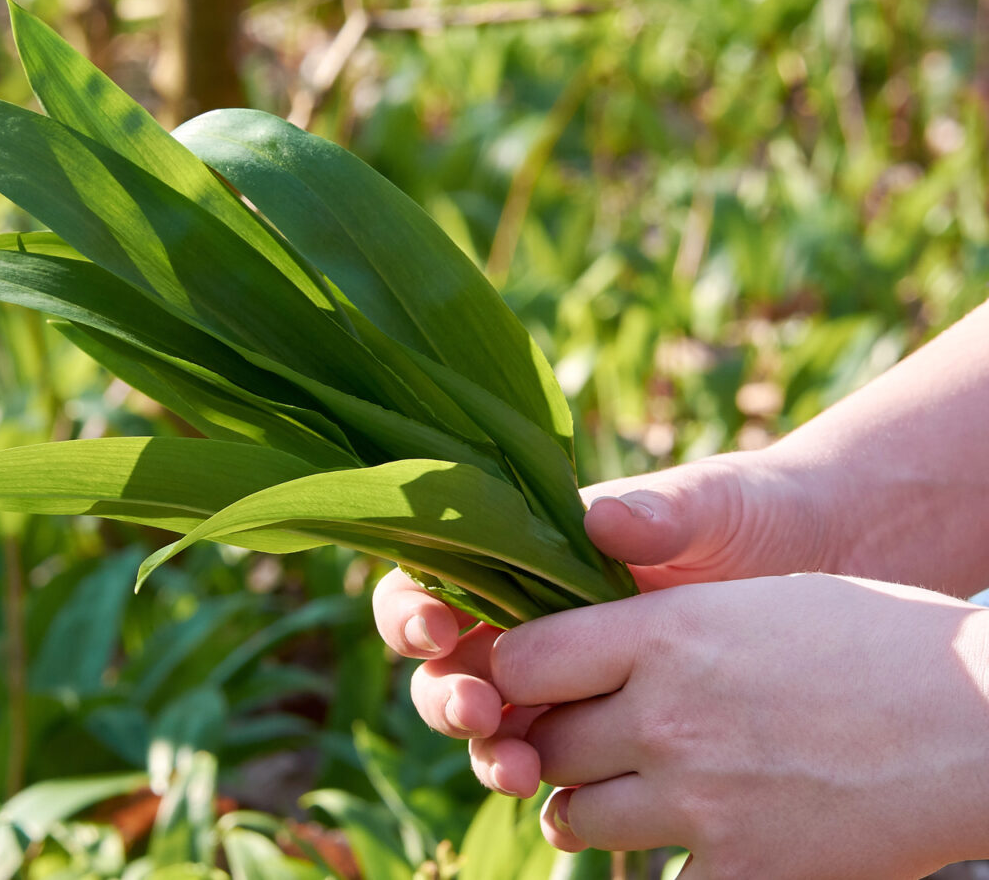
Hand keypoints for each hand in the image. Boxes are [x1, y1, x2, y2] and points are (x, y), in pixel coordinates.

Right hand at [374, 450, 837, 791]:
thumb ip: (659, 513)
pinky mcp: (617, 733)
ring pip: (493, 727)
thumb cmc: (758, 516)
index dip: (414, 609)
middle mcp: (536, 622)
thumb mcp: (714, 505)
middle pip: (449, 667)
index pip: (437, 578)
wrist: (835, 569)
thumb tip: (600, 520)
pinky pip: (562, 772)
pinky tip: (567, 818)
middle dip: (447, 695)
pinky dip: (552, 798)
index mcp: (530, 553)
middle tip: (480, 713)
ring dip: (489, 752)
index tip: (436, 630)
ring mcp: (574, 683)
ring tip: (520, 774)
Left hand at [495, 574, 988, 877]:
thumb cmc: (871, 643)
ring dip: (587, 807)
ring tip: (625, 796)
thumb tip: (579, 662)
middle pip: (545, 743)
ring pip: (576, 815)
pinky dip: (666, 864)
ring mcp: (699, 801)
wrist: (978, 722)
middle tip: (580, 742)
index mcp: (661, 634)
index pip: (519, 662)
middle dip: (552, 743)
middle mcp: (663, 717)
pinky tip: (698, 840)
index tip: (528, 683)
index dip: (513, 675)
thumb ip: (653, 634)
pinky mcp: (742, 872)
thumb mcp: (748, 603)